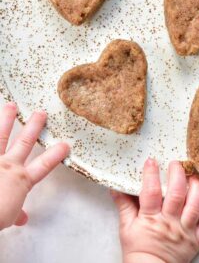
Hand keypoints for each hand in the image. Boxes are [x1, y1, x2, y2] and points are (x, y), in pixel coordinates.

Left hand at [0, 102, 69, 230]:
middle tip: (41, 112)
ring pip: (1, 135)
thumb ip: (15, 213)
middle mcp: (9, 165)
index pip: (44, 165)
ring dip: (7, 119)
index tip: (65, 144)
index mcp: (21, 180)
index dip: (56, 154)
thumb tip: (23, 218)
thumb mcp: (8, 217)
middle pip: (25, 142)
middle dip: (34, 127)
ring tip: (10, 106)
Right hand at [111, 159, 198, 262]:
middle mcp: (170, 222)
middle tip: (176, 163)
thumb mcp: (126, 228)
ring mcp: (185, 231)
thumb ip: (124, 205)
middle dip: (178, 174)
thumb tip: (115, 187)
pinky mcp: (196, 241)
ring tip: (194, 177)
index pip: (151, 191)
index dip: (151, 174)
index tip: (151, 160)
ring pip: (195, 205)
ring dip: (197, 188)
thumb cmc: (137, 251)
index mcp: (151, 218)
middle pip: (177, 193)